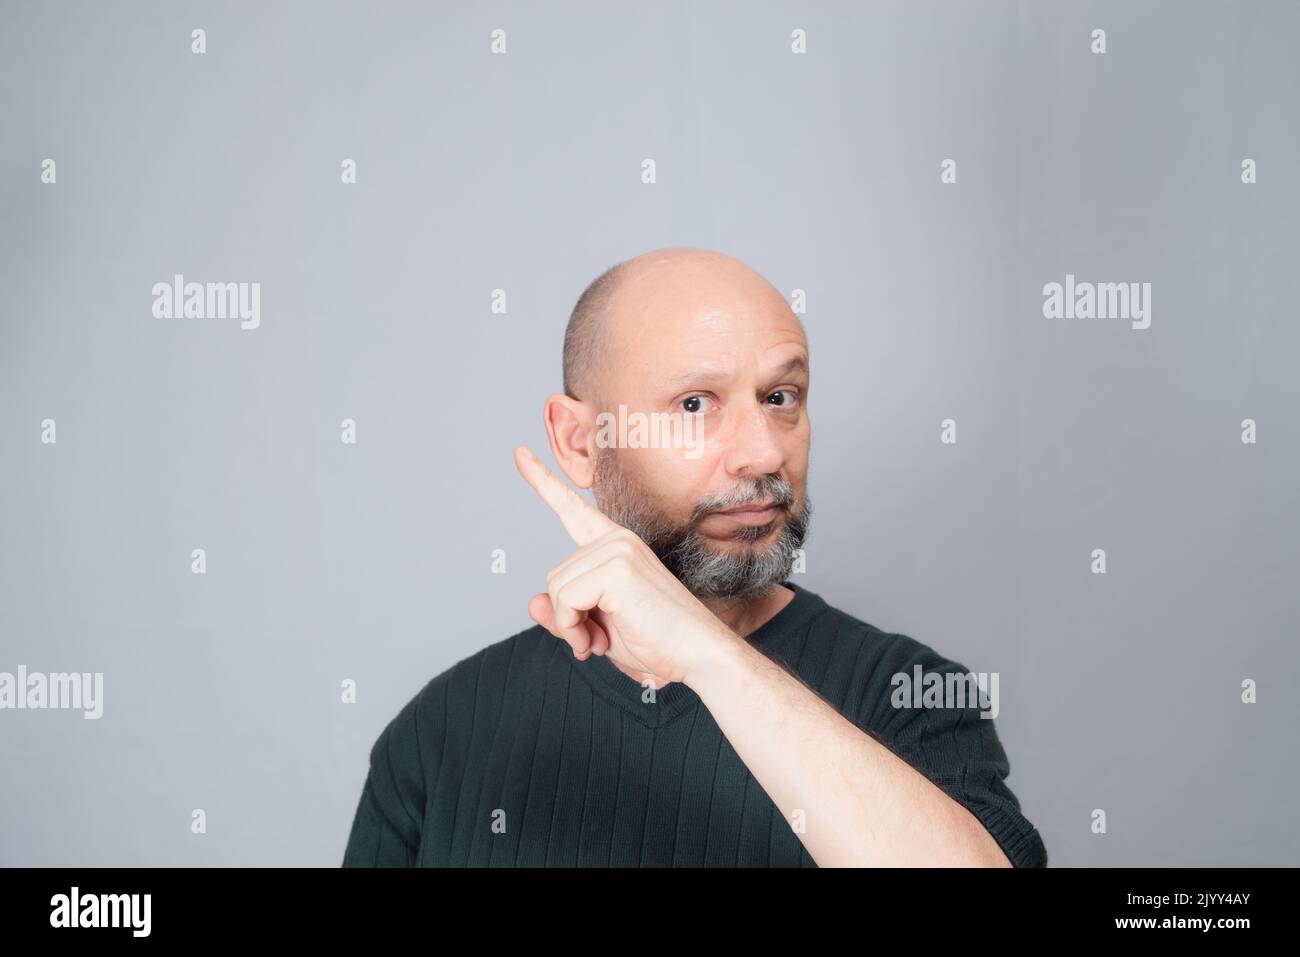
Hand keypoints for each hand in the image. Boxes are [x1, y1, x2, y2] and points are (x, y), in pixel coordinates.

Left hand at [513, 444, 733, 686]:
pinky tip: (600, 640)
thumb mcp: (598, 628)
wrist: (696, 656)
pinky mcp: (618, 569)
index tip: (519, 453)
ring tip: (602, 641)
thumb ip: (564, 614)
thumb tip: (533, 603)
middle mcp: (617, 539)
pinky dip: (573, 628)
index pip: (572, 508)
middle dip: (569, 617)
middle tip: (599, 638)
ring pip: (556, 589)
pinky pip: (566, 600)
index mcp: (615, 545)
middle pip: (555, 576)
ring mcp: (619, 549)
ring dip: (571, 625)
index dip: (543, 481)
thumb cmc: (655, 642)